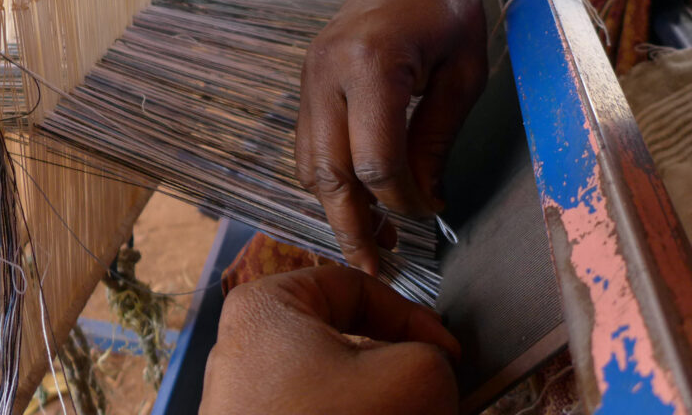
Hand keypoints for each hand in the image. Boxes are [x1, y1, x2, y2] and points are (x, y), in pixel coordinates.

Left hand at [200, 265, 460, 414]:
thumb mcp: (415, 376)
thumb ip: (433, 356)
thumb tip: (428, 370)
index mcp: (266, 307)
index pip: (357, 289)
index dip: (414, 318)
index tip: (451, 355)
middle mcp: (242, 349)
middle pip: (343, 342)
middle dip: (396, 369)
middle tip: (434, 396)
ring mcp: (241, 402)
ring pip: (332, 389)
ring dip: (378, 404)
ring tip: (413, 413)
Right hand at [295, 0, 487, 273]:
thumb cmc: (451, 9)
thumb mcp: (463, 76)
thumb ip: (436, 141)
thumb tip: (423, 203)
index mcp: (371, 63)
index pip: (375, 163)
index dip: (402, 203)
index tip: (430, 217)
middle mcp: (328, 69)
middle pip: (329, 174)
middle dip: (353, 226)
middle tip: (377, 270)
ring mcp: (310, 72)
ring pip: (309, 164)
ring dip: (336, 207)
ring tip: (371, 238)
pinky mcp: (308, 76)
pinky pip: (308, 142)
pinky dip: (329, 176)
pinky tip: (357, 194)